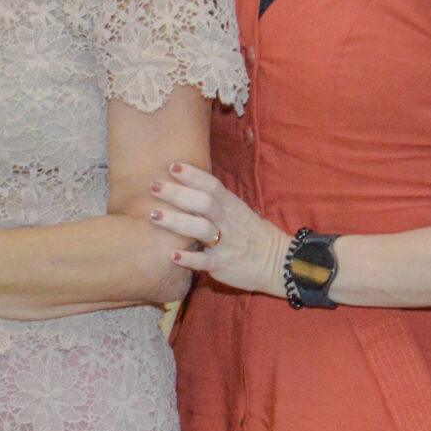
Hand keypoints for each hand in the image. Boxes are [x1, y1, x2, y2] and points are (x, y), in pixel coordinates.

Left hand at [148, 162, 291, 296]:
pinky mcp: (223, 264)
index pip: (211, 185)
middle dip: (177, 193)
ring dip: (177, 221)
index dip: (192, 174)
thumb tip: (183, 185)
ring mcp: (226, 243)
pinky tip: (172, 256)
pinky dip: (188, 259)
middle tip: (153, 186)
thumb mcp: (236, 211)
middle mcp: (227, 221)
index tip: (171, 166)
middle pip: (203, 202)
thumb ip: (214, 200)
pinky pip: (205, 261)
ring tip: (153, 216)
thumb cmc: (250, 233)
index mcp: (230, 205)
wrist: (277, 261)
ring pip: (201, 229)